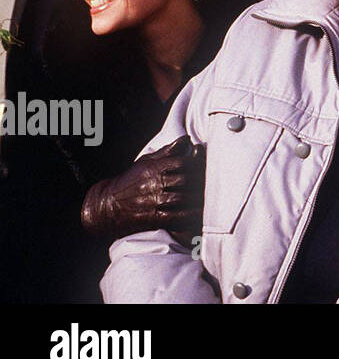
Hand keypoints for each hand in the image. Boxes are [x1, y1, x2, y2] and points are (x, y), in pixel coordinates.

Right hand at [81, 136, 205, 237]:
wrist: (105, 206)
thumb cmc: (129, 182)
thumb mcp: (145, 162)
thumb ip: (167, 152)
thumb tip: (186, 140)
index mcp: (154, 168)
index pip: (183, 163)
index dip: (197, 164)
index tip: (205, 165)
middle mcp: (155, 184)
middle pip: (186, 180)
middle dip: (200, 181)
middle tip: (212, 182)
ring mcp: (154, 201)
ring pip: (183, 198)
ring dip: (198, 198)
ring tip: (209, 196)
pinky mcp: (154, 218)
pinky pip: (176, 216)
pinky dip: (190, 215)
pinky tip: (199, 213)